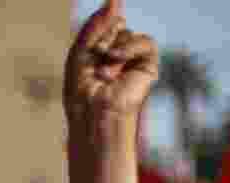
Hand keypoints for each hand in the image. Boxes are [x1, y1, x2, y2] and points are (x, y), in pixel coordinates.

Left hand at [63, 0, 157, 132]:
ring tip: (104, 73)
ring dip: (112, 50)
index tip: (90, 52)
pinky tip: (117, 62)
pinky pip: (144, 41)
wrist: (92, 112)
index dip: (96, 33)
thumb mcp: (81, 50)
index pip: (104, 24)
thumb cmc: (81, 89)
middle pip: (115, 25)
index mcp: (101, 51)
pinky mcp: (148, 66)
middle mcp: (117, 54)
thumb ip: (96, 24)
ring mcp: (133, 60)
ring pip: (127, 33)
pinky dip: (130, 48)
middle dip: (102, 42)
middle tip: (95, 68)